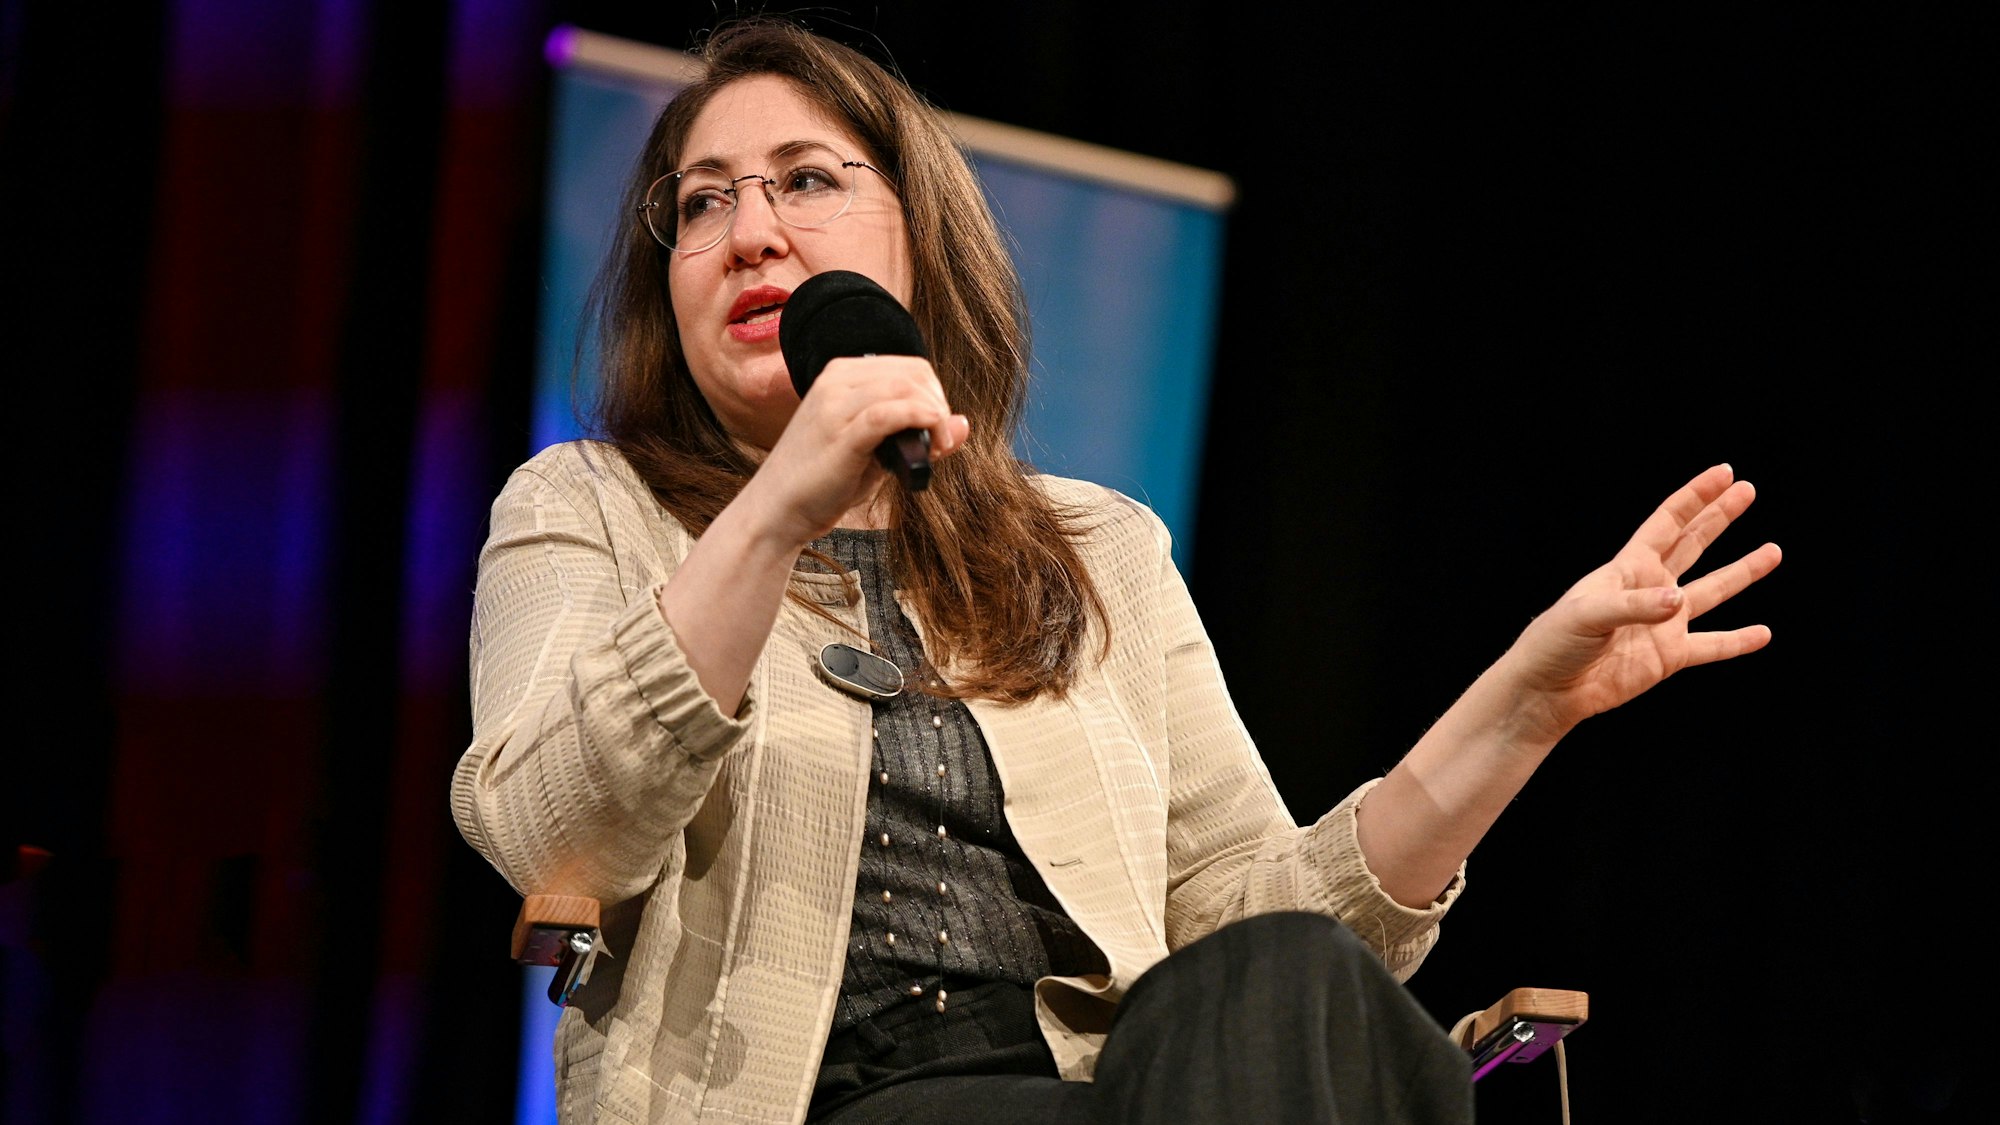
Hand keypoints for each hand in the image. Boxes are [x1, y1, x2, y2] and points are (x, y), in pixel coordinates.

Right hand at [743, 354, 969, 542]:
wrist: (776, 511)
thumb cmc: (824, 483)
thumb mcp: (875, 452)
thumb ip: (914, 434)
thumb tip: (964, 424)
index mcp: (840, 376)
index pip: (909, 367)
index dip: (935, 396)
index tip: (938, 431)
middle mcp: (836, 381)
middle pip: (914, 373)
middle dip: (939, 404)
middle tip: (941, 443)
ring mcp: (835, 404)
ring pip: (906, 388)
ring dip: (935, 417)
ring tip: (936, 449)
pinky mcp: (840, 433)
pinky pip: (890, 412)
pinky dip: (920, 421)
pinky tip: (930, 441)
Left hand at [1502, 463, 1781, 738]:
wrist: (1547, 689)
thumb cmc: (1555, 642)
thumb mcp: (1586, 615)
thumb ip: (1633, 606)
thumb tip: (1679, 601)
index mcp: (1628, 568)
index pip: (1667, 523)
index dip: (1695, 497)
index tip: (1724, 473)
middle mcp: (1650, 589)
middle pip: (1692, 544)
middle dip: (1719, 517)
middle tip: (1748, 490)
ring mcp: (1662, 623)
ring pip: (1712, 591)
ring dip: (1742, 572)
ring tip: (1774, 551)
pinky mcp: (1668, 657)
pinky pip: (1712, 646)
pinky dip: (1738, 641)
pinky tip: (1763, 634)